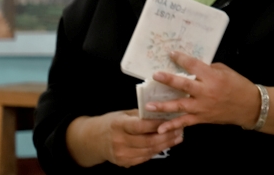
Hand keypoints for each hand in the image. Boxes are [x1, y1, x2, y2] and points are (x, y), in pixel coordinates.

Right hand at [66, 110, 181, 167]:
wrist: (93, 141)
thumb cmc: (111, 123)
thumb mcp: (123, 114)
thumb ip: (141, 115)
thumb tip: (162, 111)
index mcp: (118, 126)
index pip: (140, 126)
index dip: (157, 124)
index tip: (172, 119)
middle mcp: (119, 141)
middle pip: (147, 141)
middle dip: (166, 135)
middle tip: (180, 128)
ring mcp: (121, 154)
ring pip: (149, 151)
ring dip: (166, 144)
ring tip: (177, 136)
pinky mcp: (124, 162)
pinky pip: (145, 157)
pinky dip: (157, 150)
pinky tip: (166, 144)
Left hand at [148, 52, 260, 131]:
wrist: (249, 106)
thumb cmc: (238, 85)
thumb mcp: (226, 71)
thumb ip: (208, 69)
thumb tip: (192, 68)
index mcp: (213, 77)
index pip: (194, 66)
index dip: (182, 59)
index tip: (171, 53)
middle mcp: (206, 92)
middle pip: (184, 85)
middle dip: (168, 80)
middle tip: (155, 76)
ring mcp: (202, 107)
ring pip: (180, 106)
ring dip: (163, 106)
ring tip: (149, 105)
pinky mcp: (201, 118)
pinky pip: (185, 122)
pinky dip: (172, 126)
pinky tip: (160, 128)